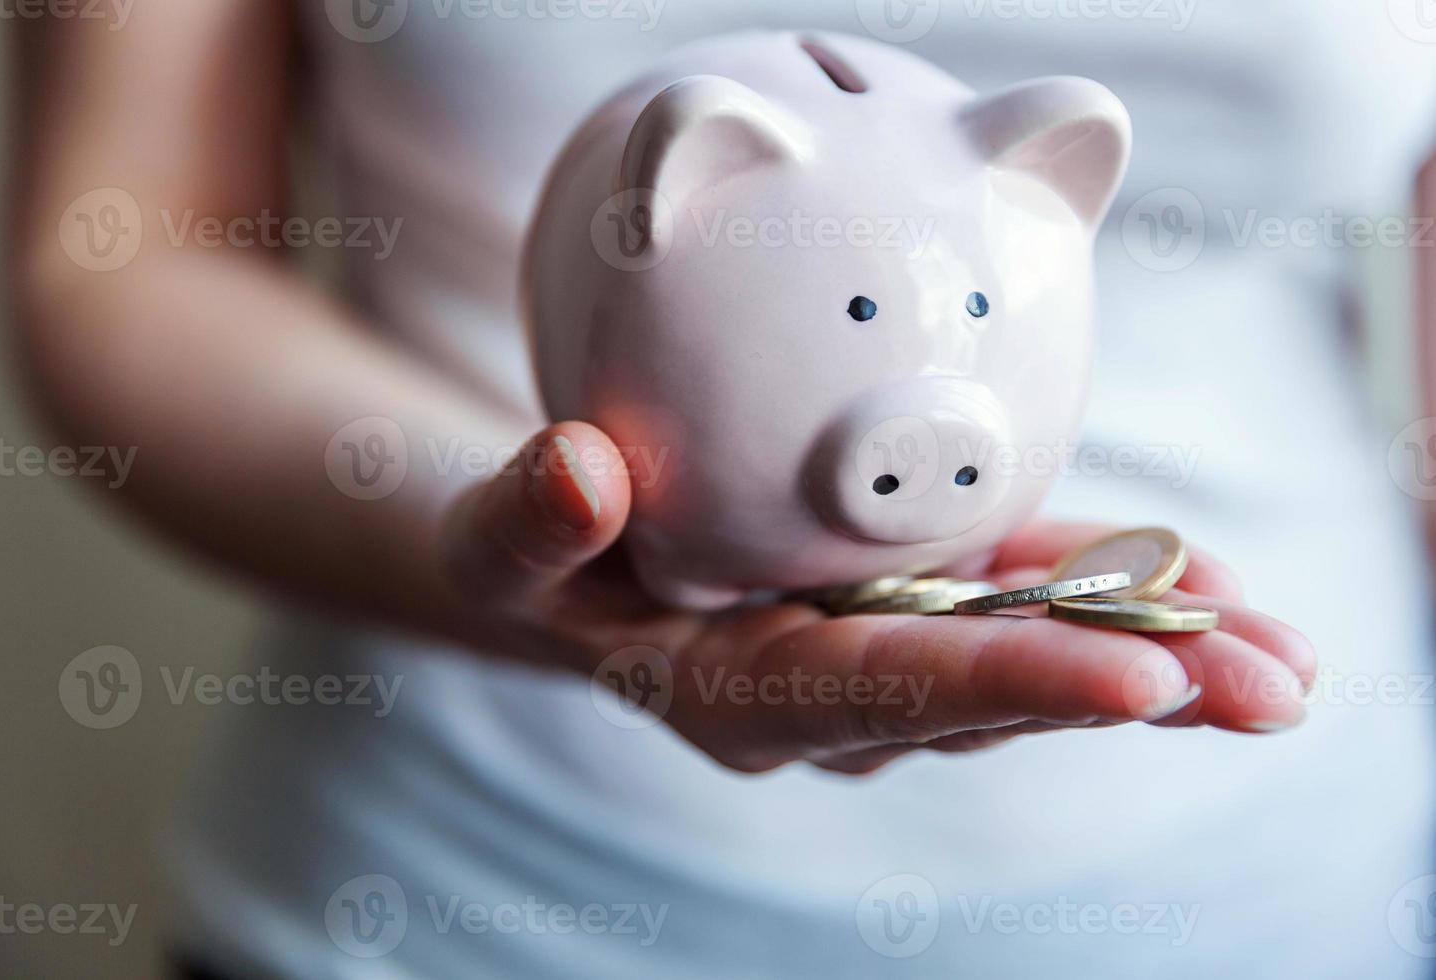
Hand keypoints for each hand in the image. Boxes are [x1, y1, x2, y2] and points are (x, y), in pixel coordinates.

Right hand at [443, 422, 1316, 775]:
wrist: (578, 561)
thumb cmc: (538, 558)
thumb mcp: (498, 544)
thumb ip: (523, 522)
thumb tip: (579, 466)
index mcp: (730, 692)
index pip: (873, 692)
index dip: (997, 688)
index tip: (1130, 680)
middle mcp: (824, 697)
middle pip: (985, 696)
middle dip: (1130, 687)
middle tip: (1272, 684)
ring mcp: (877, 659)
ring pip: (1026, 659)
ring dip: (1156, 650)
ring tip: (1280, 648)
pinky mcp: (911, 607)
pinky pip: (1021, 608)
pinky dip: (1114, 598)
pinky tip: (1209, 590)